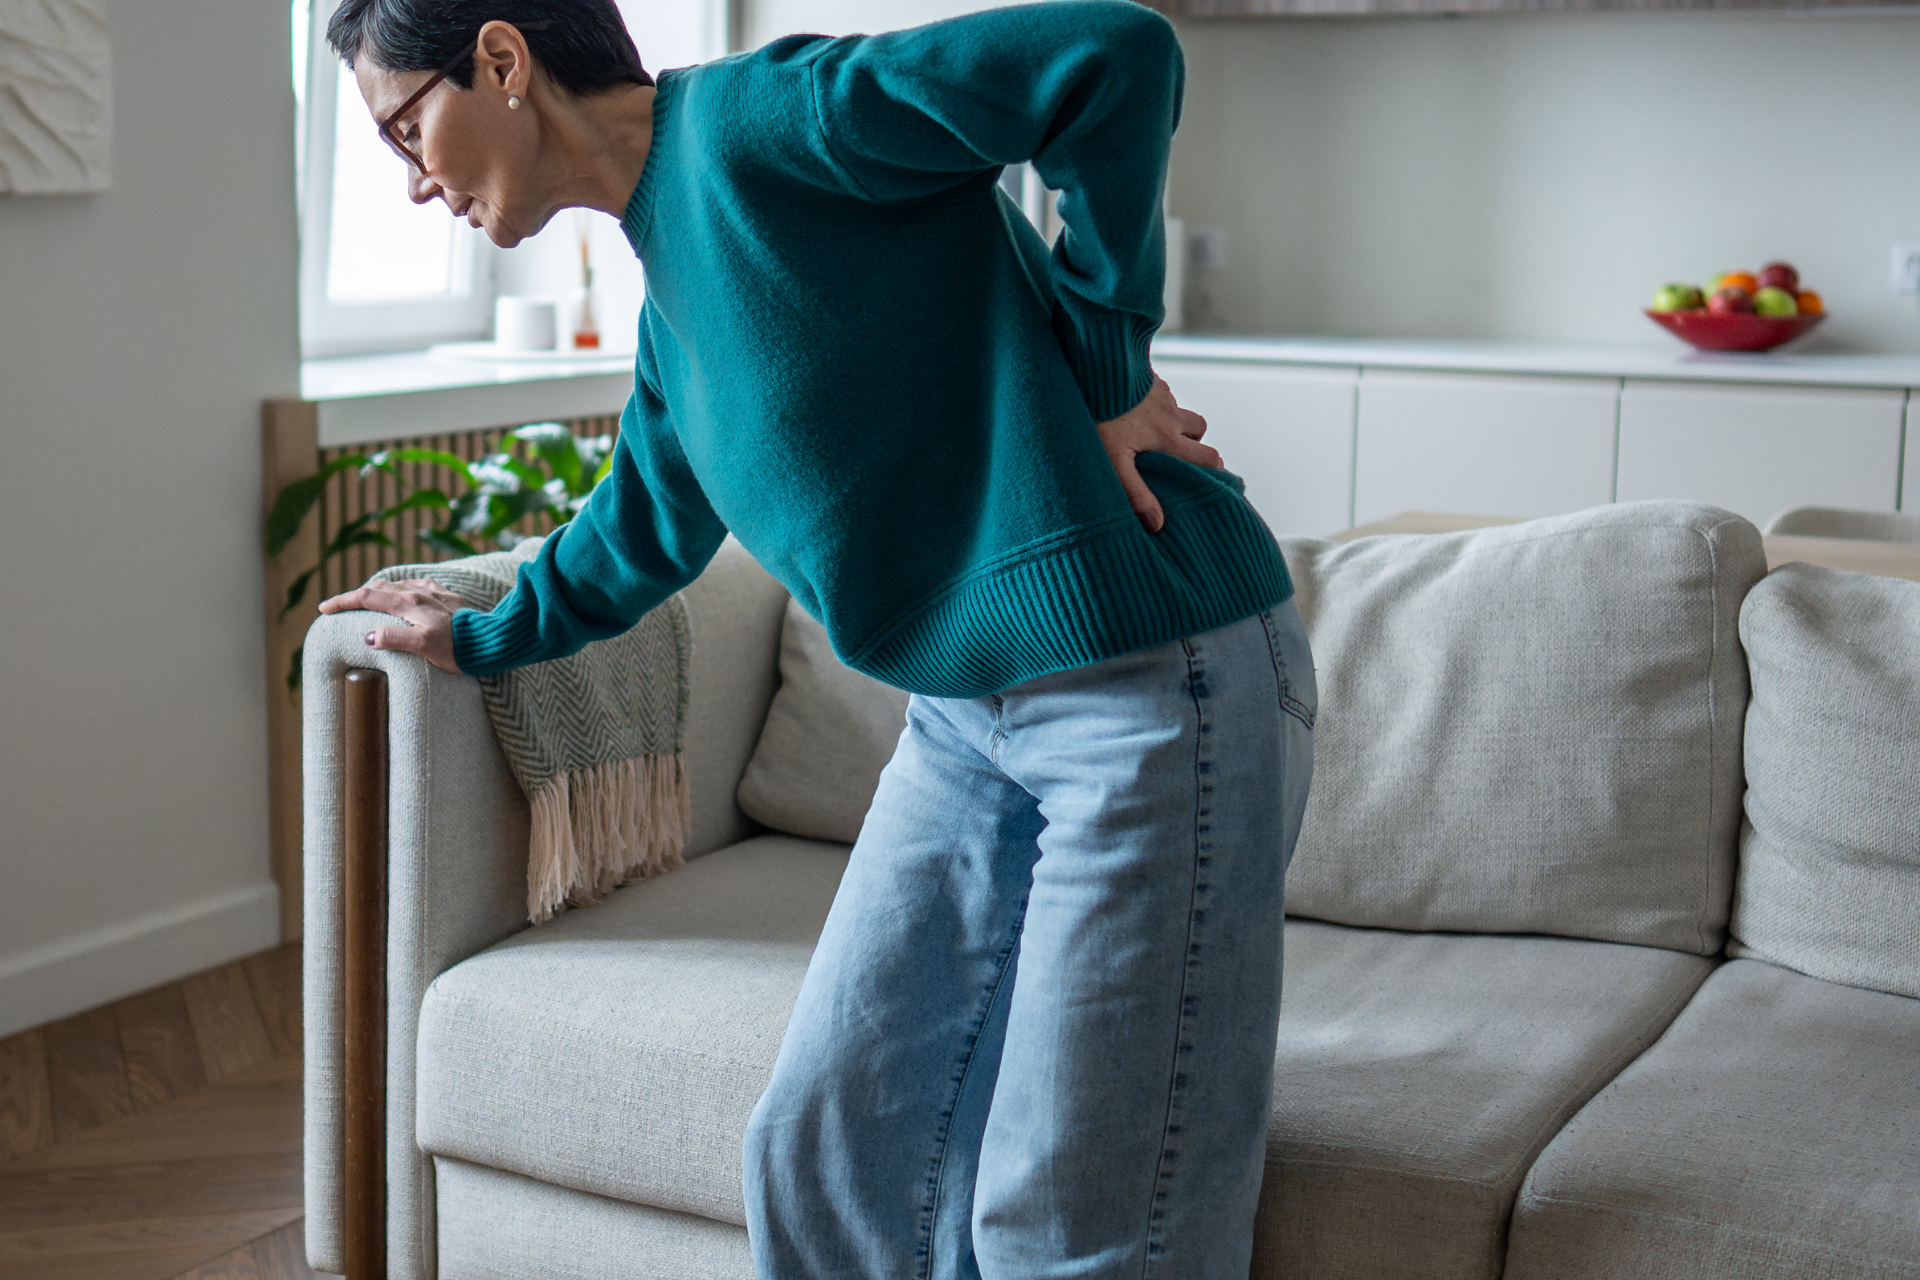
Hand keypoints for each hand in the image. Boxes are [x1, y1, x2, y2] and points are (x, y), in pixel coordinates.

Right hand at [318, 578, 467, 674]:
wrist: (491, 640)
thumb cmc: (457, 648)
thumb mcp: (422, 646)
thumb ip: (394, 638)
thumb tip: (368, 635)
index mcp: (408, 603)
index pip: (366, 597)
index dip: (342, 601)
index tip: (323, 609)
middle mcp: (419, 592)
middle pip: (380, 588)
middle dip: (357, 595)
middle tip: (341, 606)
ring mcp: (434, 592)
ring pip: (399, 585)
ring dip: (380, 591)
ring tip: (369, 600)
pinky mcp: (448, 596)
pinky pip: (419, 586)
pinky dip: (403, 589)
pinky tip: (407, 594)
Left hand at [1097, 376, 1221, 533]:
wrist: (1094, 369)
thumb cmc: (1101, 418)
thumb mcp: (1115, 461)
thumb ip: (1135, 492)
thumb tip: (1157, 523)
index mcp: (1166, 438)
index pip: (1207, 457)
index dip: (1214, 470)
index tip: (1211, 479)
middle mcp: (1171, 415)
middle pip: (1200, 430)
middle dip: (1195, 444)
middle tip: (1180, 457)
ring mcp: (1160, 393)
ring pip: (1180, 409)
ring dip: (1176, 421)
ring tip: (1154, 432)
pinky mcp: (1147, 377)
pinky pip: (1161, 392)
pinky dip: (1156, 403)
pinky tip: (1135, 408)